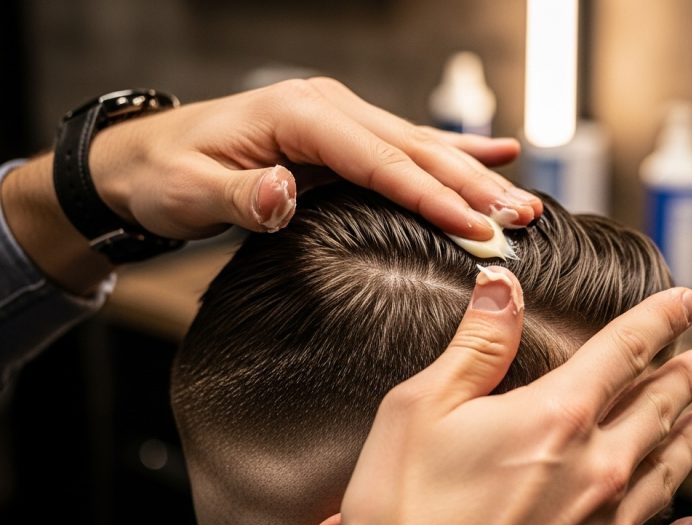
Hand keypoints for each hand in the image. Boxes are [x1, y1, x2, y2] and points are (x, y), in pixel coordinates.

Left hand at [1, 78, 541, 293]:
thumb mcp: (188, 191)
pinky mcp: (344, 137)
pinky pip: (408, 147)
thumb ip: (238, 196)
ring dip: (475, 177)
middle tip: (522, 218)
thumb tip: (282, 193)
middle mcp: (329, 109)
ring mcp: (341, 119)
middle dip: (473, 187)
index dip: (432, 195)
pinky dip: (456, 154)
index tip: (476, 226)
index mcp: (299, 116)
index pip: (381, 161)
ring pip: (422, 147)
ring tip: (525, 202)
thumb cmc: (166, 176)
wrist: (145, 159)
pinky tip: (498, 154)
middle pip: (415, 150)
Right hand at [341, 266, 691, 524]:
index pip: (626, 350)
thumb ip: (476, 346)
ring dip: (690, 442)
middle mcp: (596, 468)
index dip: (661, 319)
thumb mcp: (420, 410)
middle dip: (684, 380)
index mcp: (556, 417)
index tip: (684, 303)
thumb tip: (503, 289)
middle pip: (658, 407)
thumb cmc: (405, 514)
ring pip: (669, 471)